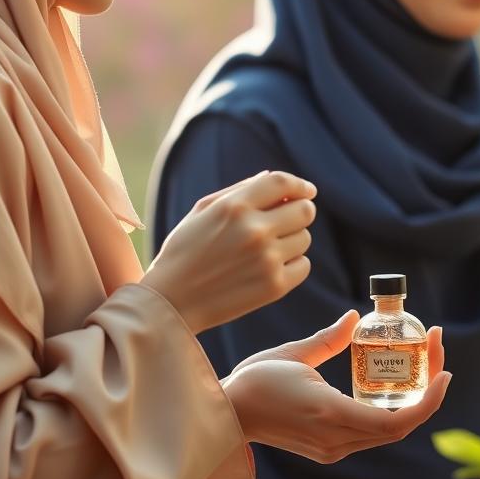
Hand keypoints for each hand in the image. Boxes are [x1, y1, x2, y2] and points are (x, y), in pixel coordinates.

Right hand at [141, 171, 316, 334]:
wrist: (172, 300)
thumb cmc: (185, 250)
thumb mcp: (203, 210)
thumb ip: (240, 190)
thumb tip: (272, 178)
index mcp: (235, 206)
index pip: (283, 183)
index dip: (300, 184)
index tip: (307, 191)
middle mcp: (255, 230)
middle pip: (304, 210)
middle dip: (299, 210)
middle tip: (288, 219)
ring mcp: (267, 259)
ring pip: (305, 238)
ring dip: (292, 239)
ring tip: (267, 248)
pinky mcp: (275, 287)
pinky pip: (304, 265)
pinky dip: (293, 264)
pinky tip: (269, 267)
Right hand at [222, 311, 450, 462]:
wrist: (228, 413)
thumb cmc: (255, 381)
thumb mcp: (295, 353)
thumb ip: (330, 338)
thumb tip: (355, 318)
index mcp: (331, 414)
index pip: (397, 421)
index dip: (428, 400)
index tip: (444, 371)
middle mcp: (337, 439)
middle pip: (400, 426)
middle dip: (426, 392)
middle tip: (435, 352)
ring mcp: (333, 448)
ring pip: (387, 431)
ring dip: (410, 402)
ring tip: (420, 364)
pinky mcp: (328, 449)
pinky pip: (370, 432)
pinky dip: (389, 410)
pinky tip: (391, 384)